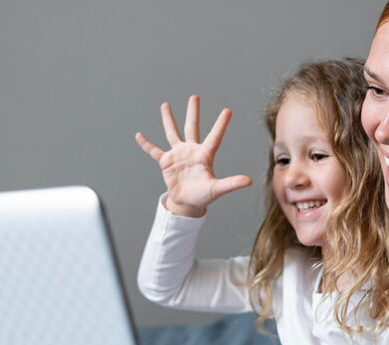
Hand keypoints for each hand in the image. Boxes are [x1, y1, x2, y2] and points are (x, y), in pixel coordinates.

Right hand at [135, 94, 251, 216]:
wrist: (188, 203)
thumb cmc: (204, 196)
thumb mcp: (217, 189)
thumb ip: (231, 183)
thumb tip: (249, 181)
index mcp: (205, 155)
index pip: (215, 136)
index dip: (221, 124)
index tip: (228, 110)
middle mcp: (191, 151)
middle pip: (192, 127)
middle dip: (193, 112)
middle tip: (194, 97)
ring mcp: (178, 155)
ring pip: (173, 133)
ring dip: (168, 119)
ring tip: (165, 105)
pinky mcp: (166, 162)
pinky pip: (154, 151)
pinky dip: (146, 144)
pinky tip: (139, 135)